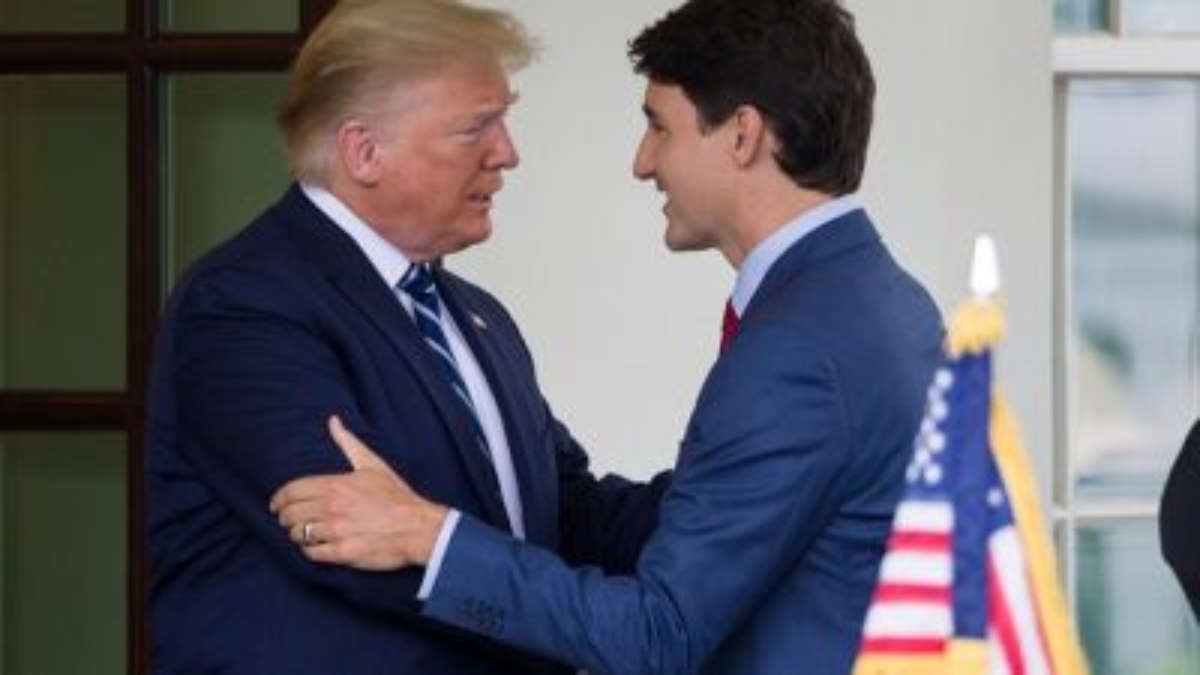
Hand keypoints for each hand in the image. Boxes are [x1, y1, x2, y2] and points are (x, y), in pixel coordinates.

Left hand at [269, 415, 446, 569]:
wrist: (418, 527)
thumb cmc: (396, 496)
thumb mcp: (372, 464)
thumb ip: (348, 443)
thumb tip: (333, 421)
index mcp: (335, 485)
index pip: (291, 491)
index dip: (278, 499)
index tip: (276, 505)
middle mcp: (331, 508)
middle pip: (289, 514)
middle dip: (284, 517)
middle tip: (288, 520)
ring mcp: (335, 532)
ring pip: (297, 534)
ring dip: (296, 534)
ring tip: (303, 533)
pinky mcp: (342, 553)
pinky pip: (310, 554)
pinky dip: (309, 550)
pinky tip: (315, 547)